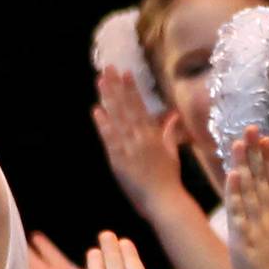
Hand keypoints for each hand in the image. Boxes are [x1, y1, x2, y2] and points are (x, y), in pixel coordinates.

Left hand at [91, 67, 186, 211]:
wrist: (163, 200)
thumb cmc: (168, 178)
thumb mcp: (171, 152)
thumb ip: (169, 132)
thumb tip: (171, 116)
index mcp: (153, 135)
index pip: (140, 106)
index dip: (131, 89)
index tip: (125, 73)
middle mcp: (141, 138)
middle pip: (127, 107)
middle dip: (117, 87)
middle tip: (108, 68)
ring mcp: (129, 148)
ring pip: (118, 119)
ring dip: (108, 99)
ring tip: (101, 82)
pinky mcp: (119, 161)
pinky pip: (110, 139)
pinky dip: (103, 125)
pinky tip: (97, 111)